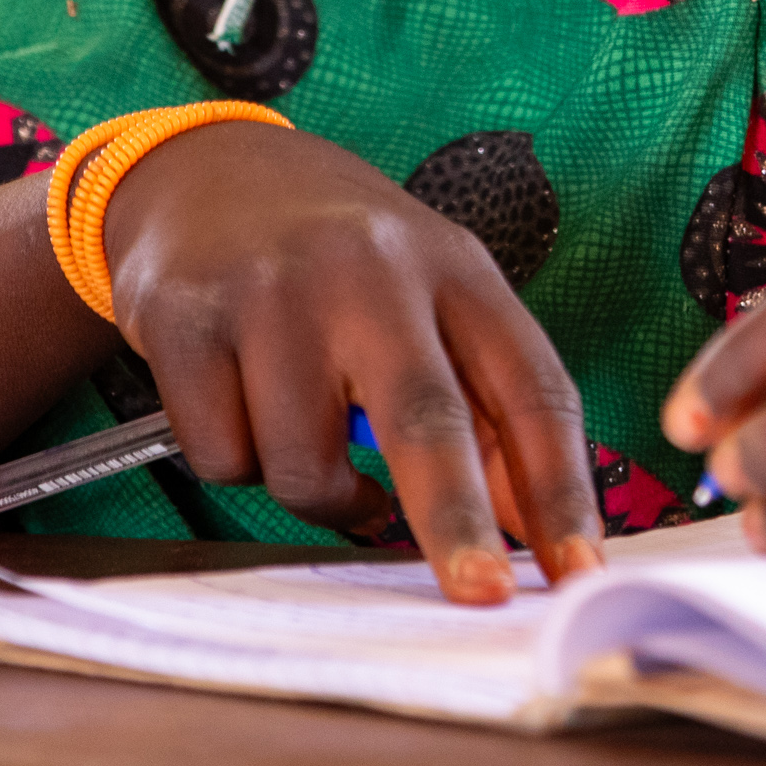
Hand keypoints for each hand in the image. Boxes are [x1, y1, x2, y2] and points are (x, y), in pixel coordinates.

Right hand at [103, 119, 604, 603]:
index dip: (561, 489)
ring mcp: (272, 292)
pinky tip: (245, 402)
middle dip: (458, 521)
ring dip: (320, 493)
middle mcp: (368, 272)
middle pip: (425, 418)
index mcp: (452, 268)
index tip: (578, 573)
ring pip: (307, 467)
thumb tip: (530, 529)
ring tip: (313, 437)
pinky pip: (224, 457)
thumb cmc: (341, 258)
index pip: (529, 387)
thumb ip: (486, 405)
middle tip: (481, 593)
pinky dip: (239, 460)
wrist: (205, 172)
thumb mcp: (433, 296)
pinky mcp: (187, 319)